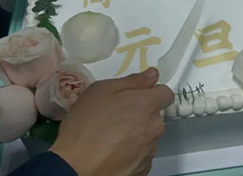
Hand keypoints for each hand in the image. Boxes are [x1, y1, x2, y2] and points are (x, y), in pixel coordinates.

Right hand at [50, 67, 173, 175]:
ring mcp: (150, 150)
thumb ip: (132, 81)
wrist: (76, 166)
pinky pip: (142, 154)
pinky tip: (113, 152)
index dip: (153, 92)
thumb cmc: (86, 124)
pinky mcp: (143, 168)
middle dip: (141, 114)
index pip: (166, 93)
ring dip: (136, 134)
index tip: (139, 95)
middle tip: (116, 117)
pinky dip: (132, 152)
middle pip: (155, 116)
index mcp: (147, 104)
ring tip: (111, 137)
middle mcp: (154, 127)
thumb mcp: (102, 90)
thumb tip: (152, 75)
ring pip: (148, 136)